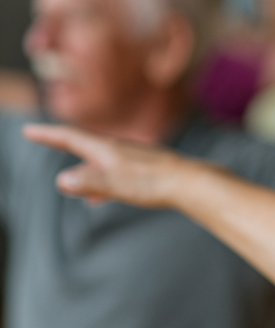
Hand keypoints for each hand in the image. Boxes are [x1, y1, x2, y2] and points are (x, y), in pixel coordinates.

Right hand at [23, 124, 209, 208]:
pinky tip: (101, 198)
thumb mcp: (117, 185)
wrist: (192, 183)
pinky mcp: (146, 171)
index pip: (71, 137)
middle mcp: (119, 150)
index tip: (29, 130)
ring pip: (101, 162)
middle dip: (63, 143)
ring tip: (73, 186)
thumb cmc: (155, 183)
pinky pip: (116, 174)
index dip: (48, 135)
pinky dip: (102, 183)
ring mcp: (133, 159)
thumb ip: (90, 183)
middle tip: (43, 137)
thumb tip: (64, 180)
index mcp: (107, 149)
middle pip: (84, 145)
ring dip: (84, 169)